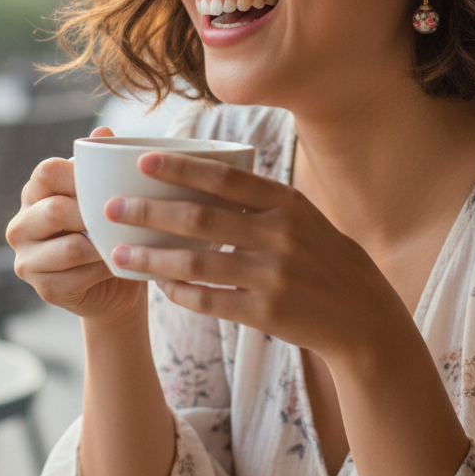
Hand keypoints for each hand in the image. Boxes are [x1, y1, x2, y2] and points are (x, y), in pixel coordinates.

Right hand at [6, 126, 145, 326]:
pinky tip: (121, 262)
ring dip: (104, 244)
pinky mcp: (44, 289)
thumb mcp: (108, 192)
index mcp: (35, 193)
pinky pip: (79, 275)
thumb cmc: (111, 226)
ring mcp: (28, 260)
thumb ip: (102, 163)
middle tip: (125, 214)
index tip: (110, 183)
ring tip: (128, 239)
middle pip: (55, 210)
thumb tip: (102, 130)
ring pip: (70, 247)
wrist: (118, 279)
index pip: (47, 171)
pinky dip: (105, 268)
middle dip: (95, 213)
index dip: (80, 175)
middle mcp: (21, 225)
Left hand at [103, 150, 405, 362]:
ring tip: (120, 252)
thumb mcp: (302, 217)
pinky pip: (211, 301)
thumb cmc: (323, 257)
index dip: (183, 168)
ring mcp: (273, 276)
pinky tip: (160, 286)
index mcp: (287, 203)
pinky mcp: (267, 312)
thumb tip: (203, 179)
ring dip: (153, 257)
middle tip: (112, 207)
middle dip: (150, 212)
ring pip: (198, 264)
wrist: (362, 314)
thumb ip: (259, 201)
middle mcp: (280, 236)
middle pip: (201, 219)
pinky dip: (181, 292)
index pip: (226, 178)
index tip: (144, 160)